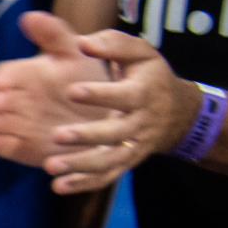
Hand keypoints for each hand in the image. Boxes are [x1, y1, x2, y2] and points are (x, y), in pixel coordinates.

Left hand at [0, 12, 195, 193]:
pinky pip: (105, 177)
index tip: (72, 91)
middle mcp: (139, 123)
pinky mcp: (125, 163)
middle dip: (87, 135)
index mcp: (143, 93)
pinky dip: (82, 184)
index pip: (123, 95)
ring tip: (50, 165)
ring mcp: (133, 147)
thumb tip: (84, 41)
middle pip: (115, 133)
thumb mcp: (140, 53)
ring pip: (108, 161)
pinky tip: (58, 186)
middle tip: (57, 134)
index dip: (99, 94)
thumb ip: (113, 43)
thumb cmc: (148, 76)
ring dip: (80, 165)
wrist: (176, 111)